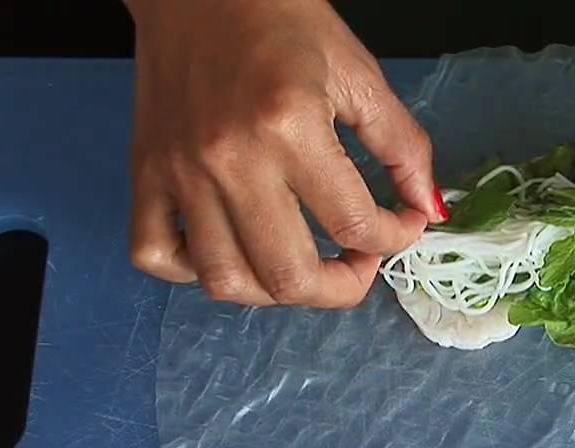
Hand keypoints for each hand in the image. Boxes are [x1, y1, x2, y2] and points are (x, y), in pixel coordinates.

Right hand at [123, 0, 445, 307]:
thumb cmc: (278, 17)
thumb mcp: (357, 73)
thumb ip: (402, 145)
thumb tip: (429, 209)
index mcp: (289, 126)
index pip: (355, 225)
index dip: (396, 239)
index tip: (404, 225)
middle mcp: (230, 160)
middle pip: (289, 276)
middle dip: (343, 288)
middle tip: (360, 264)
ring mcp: (180, 173)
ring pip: (226, 281)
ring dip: (276, 292)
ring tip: (303, 265)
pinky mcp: (145, 173)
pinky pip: (157, 254)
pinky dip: (195, 272)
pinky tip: (233, 251)